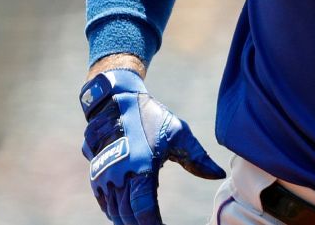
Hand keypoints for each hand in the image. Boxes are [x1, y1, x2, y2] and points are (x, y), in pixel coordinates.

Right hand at [80, 69, 225, 223]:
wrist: (116, 101)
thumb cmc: (152, 117)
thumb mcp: (179, 134)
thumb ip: (198, 159)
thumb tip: (218, 175)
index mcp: (141, 168)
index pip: (144, 210)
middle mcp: (118, 175)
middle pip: (128, 215)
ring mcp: (103, 176)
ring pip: (114, 211)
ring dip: (127, 220)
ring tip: (143, 223)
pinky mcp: (95, 173)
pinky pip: (104, 202)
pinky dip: (114, 212)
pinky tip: (126, 215)